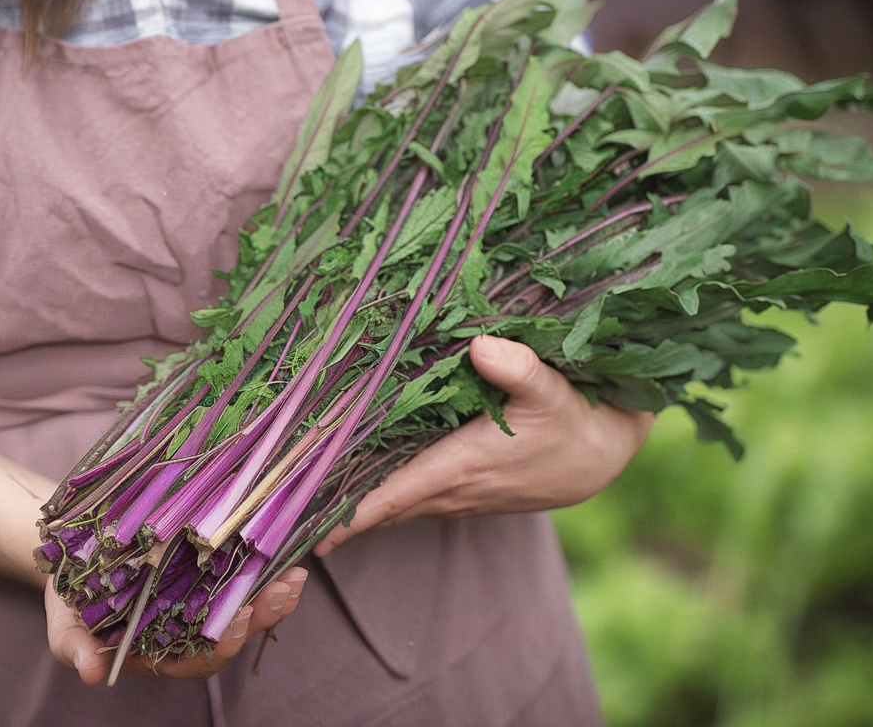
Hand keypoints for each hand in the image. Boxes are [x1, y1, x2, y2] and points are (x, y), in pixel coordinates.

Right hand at [44, 567, 307, 683]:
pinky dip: (263, 559)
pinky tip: (283, 542)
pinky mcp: (209, 567)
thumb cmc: (70, 601)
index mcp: (163, 653)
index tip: (239, 624)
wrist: (73, 557)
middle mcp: (190, 629)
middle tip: (285, 591)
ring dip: (274, 589)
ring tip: (296, 572)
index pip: (201, 659)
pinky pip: (242, 568)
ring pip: (246, 601)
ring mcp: (202, 598)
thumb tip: (91, 672)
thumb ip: (77, 648)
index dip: (223, 645)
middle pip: (235, 630)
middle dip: (264, 614)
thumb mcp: (66, 624)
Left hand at [314, 335, 652, 555]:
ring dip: (349, 504)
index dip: (342, 512)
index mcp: (459, 466)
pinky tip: (349, 477)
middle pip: (376, 508)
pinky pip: (405, 499)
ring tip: (297, 493)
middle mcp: (449, 490)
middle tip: (274, 506)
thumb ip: (518, 369)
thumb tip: (480, 345)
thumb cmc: (572, 422)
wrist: (598, 458)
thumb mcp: (552, 389)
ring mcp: (453, 497)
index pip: (387, 496)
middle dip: (329, 509)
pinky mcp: (459, 493)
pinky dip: (375, 496)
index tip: (299, 525)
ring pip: (388, 505)